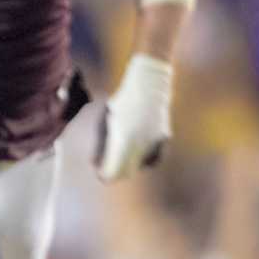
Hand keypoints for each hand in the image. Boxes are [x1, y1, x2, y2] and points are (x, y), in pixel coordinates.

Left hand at [95, 53, 173, 181]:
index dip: (105, 175)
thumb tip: (93, 165)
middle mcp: (140, 143)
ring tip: (122, 155)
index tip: (100, 174)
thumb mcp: (105, 121)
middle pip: (126, 171)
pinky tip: (137, 153)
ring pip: (140, 166)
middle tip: (108, 168)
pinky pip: (154, 159)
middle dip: (116, 172)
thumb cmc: (121, 102)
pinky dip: (145, 159)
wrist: (149, 83)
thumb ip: (99, 144)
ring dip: (130, 164)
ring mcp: (154, 141)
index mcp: (122, 139)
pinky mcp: (164, 138)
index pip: (112, 170)